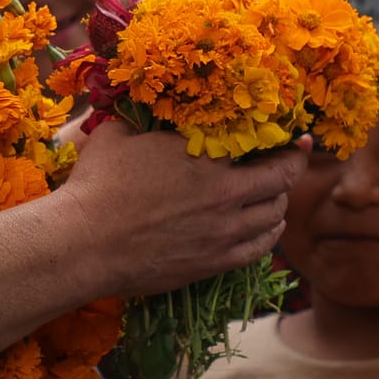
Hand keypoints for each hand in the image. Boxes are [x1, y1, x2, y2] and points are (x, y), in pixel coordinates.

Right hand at [60, 126, 296, 299]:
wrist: (83, 243)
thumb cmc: (96, 185)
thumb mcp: (119, 135)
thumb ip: (146, 124)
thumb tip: (148, 114)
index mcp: (207, 158)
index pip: (265, 146)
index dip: (286, 142)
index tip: (295, 137)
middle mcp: (225, 196)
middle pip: (281, 182)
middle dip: (292, 168)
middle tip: (292, 160)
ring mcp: (222, 234)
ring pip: (273, 218)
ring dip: (278, 203)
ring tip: (274, 196)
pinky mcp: (211, 264)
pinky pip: (258, 251)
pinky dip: (267, 236)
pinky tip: (264, 229)